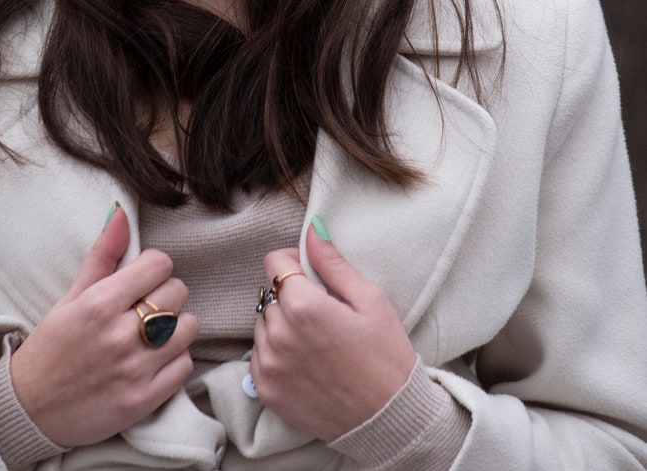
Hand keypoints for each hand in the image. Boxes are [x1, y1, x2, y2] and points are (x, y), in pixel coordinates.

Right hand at [10, 207, 198, 446]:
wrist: (28, 411)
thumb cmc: (50, 348)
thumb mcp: (70, 298)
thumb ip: (102, 256)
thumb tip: (122, 213)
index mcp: (99, 304)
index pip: (159, 264)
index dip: (153, 267)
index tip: (142, 278)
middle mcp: (119, 335)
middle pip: (177, 292)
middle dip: (165, 294)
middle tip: (145, 306)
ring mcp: (134, 370)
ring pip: (188, 327)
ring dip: (175, 327)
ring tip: (154, 333)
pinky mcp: (143, 400)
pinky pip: (184, 365)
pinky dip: (175, 360)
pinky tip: (155, 360)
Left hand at [249, 222, 415, 440]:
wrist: (389, 419)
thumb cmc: (385, 356)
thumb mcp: (370, 300)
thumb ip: (333, 263)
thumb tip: (312, 230)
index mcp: (303, 307)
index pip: (274, 262)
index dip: (294, 263)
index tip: (312, 275)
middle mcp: (279, 335)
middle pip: (268, 293)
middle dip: (290, 294)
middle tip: (321, 311)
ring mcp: (270, 366)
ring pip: (262, 324)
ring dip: (280, 323)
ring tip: (314, 339)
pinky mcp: (267, 391)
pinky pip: (258, 356)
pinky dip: (275, 352)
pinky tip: (304, 360)